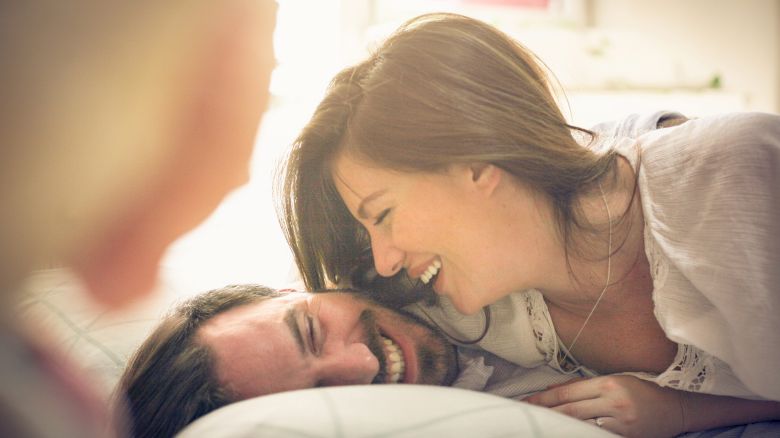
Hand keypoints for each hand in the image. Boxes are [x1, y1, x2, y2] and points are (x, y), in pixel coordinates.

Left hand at [525, 375, 683, 437]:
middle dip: (545, 414)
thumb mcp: (613, 380)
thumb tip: (551, 389)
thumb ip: (581, 385)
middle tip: (526, 415)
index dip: (543, 399)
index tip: (527, 402)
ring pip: (581, 426)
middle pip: (570, 410)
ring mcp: (621, 423)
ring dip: (559, 426)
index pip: (567, 393)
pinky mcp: (626, 437)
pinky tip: (566, 433)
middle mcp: (614, 402)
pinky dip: (580, 434)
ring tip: (541, 426)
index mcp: (608, 384)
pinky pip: (596, 436)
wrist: (674, 409)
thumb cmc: (641, 391)